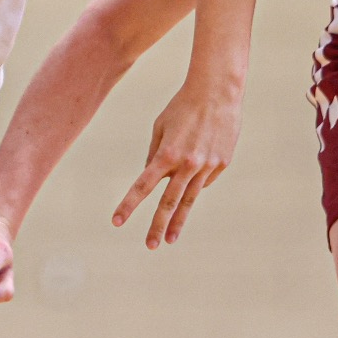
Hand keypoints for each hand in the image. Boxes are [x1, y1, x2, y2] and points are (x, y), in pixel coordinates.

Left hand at [111, 76, 240, 248]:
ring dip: (178, 222)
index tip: (116, 222)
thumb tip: (152, 179)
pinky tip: (198, 167)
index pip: (143, 186)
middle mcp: (187, 165)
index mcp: (167, 154)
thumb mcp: (160, 127)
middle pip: (168, 202)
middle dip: (157, 226)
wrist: (218, 92)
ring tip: (170, 240)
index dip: (129, 205)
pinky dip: (197, 180)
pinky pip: (204, 179)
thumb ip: (154, 155)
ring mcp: (207, 167)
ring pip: (189, 200)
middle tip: (150, 246)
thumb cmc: (183, 106)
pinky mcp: (221, 164)